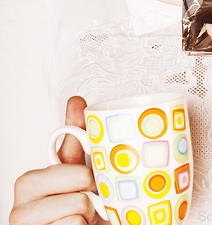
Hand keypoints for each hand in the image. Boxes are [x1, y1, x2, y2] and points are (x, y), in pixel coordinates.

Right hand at [10, 96, 97, 224]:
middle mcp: (19, 210)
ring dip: (87, 221)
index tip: (84, 184)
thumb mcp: (74, 167)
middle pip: (81, 199)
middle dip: (91, 202)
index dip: (91, 181)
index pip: (80, 175)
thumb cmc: (72, 201)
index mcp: (28, 182)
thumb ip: (75, 135)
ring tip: (78, 220)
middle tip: (84, 204)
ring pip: (80, 219)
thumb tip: (76, 101)